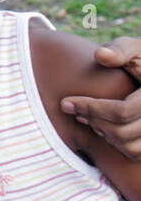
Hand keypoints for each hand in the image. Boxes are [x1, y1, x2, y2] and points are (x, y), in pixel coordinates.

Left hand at [61, 37, 140, 159]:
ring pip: (128, 146)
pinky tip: (102, 128)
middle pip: (122, 132)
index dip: (91, 108)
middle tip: (74, 110)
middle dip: (93, 121)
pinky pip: (135, 152)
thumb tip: (100, 55)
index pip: (122, 111)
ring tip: (87, 118)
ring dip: (103, 134)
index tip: (66, 102)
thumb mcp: (134, 48)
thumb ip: (120, 50)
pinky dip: (116, 144)